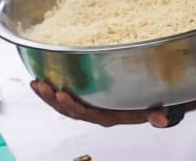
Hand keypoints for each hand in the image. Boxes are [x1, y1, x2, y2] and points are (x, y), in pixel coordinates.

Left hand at [30, 80, 170, 126]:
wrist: (154, 104)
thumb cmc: (153, 105)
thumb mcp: (159, 110)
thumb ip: (159, 115)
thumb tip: (161, 119)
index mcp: (109, 117)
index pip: (87, 115)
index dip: (73, 106)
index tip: (62, 95)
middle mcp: (95, 113)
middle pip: (69, 110)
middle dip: (53, 98)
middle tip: (41, 85)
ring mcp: (88, 105)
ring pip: (63, 104)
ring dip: (47, 94)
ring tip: (35, 82)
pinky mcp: (85, 96)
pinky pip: (64, 94)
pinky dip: (51, 88)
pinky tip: (41, 75)